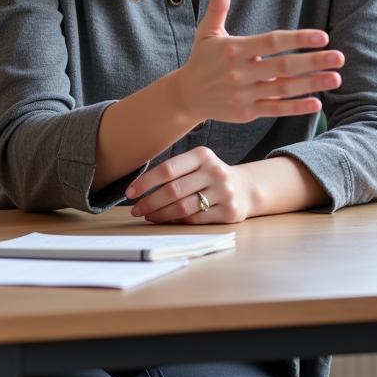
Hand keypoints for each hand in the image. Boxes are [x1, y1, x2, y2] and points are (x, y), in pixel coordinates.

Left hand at [126, 147, 253, 223]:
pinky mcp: (229, 211)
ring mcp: (224, 191)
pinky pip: (195, 219)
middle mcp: (215, 171)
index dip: (146, 182)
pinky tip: (168, 220)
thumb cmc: (211, 177)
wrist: (246, 188)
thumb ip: (175, 171)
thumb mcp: (198, 164)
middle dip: (149, 202)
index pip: (168, 169)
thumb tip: (139, 188)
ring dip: (160, 214)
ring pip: (182, 207)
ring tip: (149, 216)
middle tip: (136, 209)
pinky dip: (177, 222)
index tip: (130, 192)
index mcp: (203, 155)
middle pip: (173, 190)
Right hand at [170, 0, 343, 126]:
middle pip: (283, 67)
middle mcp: (241, 72)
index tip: (323, 36)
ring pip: (283, 89)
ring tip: (336, 77)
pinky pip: (275, 109)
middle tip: (340, 57)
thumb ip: (218, 6)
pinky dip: (296, 107)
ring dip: (312, 84)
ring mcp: (244, 94)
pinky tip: (317, 103)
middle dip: (314, 62)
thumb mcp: (208, 32)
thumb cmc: (203, 59)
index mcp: (235, 49)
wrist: (186, 96)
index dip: (298, 39)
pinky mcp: (247, 112)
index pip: (272, 42)